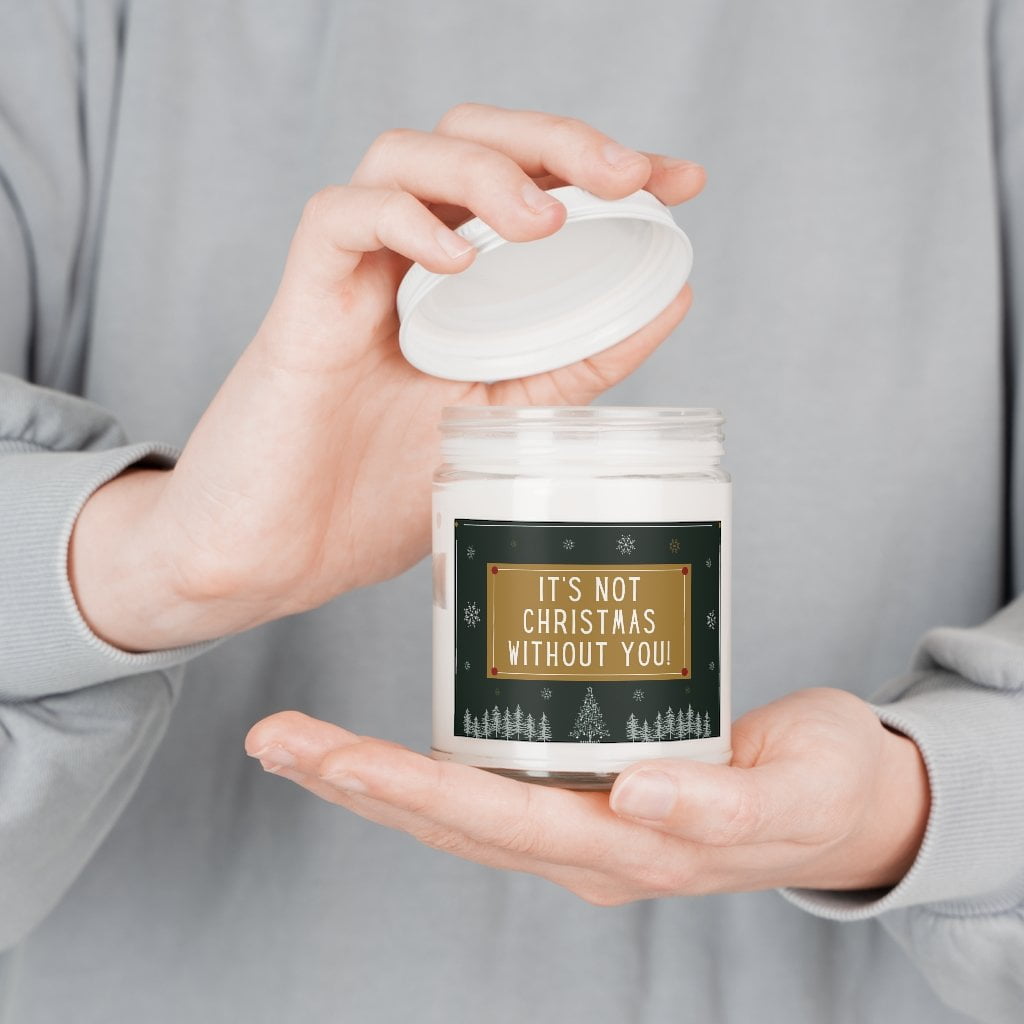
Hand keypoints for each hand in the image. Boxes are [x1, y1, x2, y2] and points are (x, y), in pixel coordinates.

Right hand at [70, 104, 704, 651]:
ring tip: (543, 222)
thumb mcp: (505, 422)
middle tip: (627, 174)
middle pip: (473, 139)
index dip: (604, 164)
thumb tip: (668, 303)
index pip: (530, 184)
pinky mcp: (303, 305)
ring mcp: (353, 279)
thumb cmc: (375, 493)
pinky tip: (454, 258)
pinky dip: (402, 221)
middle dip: (557, 140)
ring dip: (485, 171)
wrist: (283, 556)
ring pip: (406, 156)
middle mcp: (407, 265)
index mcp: (459, 288)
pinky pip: (339, 222)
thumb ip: (574, 363)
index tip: (681, 180)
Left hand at [244, 688, 929, 902]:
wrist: (845, 805)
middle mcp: (585, 846)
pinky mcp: (587, 790)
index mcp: (626, 852)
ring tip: (292, 743)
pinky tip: (372, 746)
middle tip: (272, 739)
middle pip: (449, 820)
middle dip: (354, 781)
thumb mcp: (796, 795)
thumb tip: (638, 797)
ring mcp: (580, 825)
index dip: (410, 790)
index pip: (494, 822)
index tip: (334, 757)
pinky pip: (488, 786)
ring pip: (454, 810)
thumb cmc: (824, 790)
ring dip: (369, 780)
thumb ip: (724, 807)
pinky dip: (420, 768)